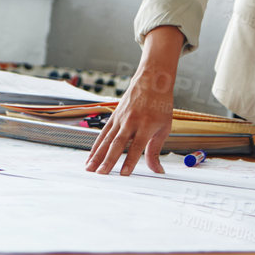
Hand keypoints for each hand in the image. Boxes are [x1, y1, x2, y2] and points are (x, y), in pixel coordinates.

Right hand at [85, 27, 181, 175]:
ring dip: (97, 155)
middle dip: (109, 160)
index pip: (137, 146)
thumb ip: (156, 151)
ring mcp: (121, 118)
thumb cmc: (161, 104)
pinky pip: (103, 133)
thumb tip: (157, 170)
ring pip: (107, 139)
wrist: (152, 80)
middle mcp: (132, 121)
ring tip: (89, 169)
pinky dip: (96, 146)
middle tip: (101, 174)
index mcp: (147, 125)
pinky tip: (90, 157)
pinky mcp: (114, 116)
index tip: (123, 174)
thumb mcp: (164, 127)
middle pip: (118, 144)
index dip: (129, 161)